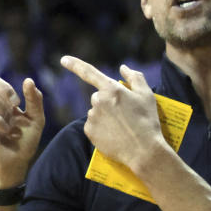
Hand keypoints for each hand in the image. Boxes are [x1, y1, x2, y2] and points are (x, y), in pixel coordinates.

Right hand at [0, 40, 44, 187]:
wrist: (16, 164)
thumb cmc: (24, 142)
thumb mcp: (37, 118)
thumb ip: (35, 99)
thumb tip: (27, 80)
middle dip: (4, 87)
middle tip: (16, 103)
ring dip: (4, 111)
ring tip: (10, 127)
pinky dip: (0, 123)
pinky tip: (5, 133)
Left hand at [60, 56, 165, 170]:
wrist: (143, 150)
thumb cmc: (147, 121)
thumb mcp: (146, 95)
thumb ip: (135, 77)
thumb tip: (123, 68)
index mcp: (111, 89)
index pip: (89, 72)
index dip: (75, 64)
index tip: (63, 59)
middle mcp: (98, 100)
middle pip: (98, 97)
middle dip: (108, 102)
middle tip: (124, 115)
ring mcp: (92, 116)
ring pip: (95, 112)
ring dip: (105, 116)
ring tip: (121, 127)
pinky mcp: (89, 131)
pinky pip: (92, 126)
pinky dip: (100, 129)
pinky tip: (114, 135)